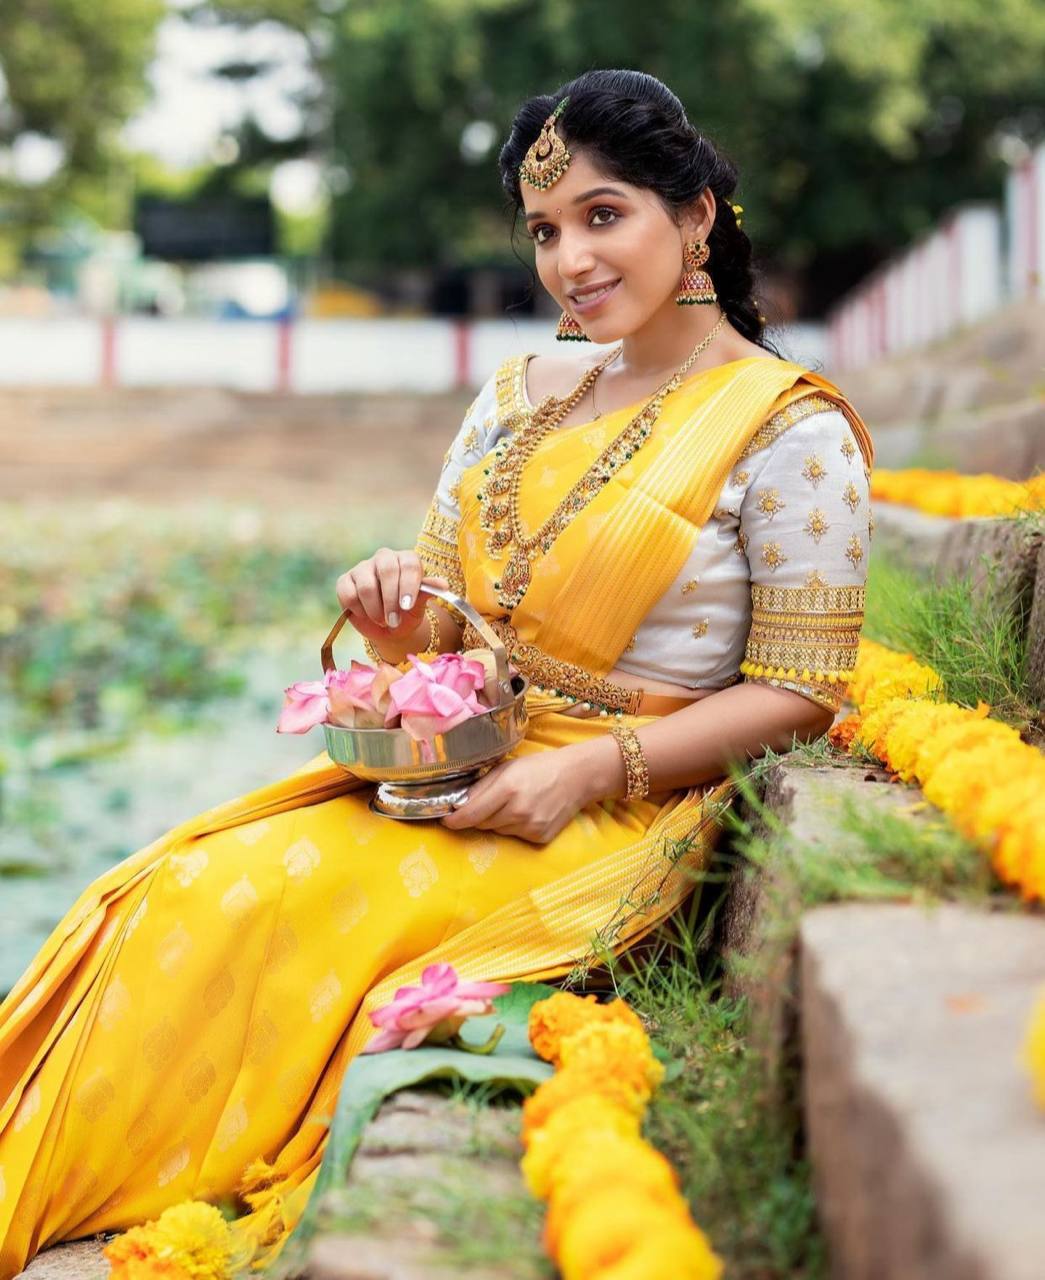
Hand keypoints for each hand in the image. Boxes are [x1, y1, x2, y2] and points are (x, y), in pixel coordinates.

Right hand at [336, 548, 447, 644]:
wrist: (388, 628)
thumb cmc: (407, 613)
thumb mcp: (420, 605)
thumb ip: (428, 592)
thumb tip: (443, 585)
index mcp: (406, 559)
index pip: (409, 563)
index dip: (408, 585)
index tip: (407, 606)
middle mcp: (384, 558)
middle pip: (387, 569)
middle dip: (391, 599)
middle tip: (394, 620)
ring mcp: (362, 568)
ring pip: (366, 585)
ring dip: (375, 609)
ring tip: (382, 621)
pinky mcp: (345, 581)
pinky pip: (348, 594)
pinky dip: (359, 610)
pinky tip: (367, 616)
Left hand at [439, 749, 592, 844]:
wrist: (576, 777)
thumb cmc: (539, 767)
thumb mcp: (507, 768)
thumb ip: (481, 786)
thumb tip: (458, 804)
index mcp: (508, 788)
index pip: (471, 813)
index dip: (454, 819)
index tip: (446, 820)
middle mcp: (518, 811)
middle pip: (482, 823)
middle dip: (478, 815)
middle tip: (489, 802)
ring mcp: (530, 827)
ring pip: (498, 830)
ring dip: (497, 821)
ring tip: (513, 804)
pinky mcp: (540, 837)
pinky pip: (515, 836)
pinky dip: (515, 827)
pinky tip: (527, 812)